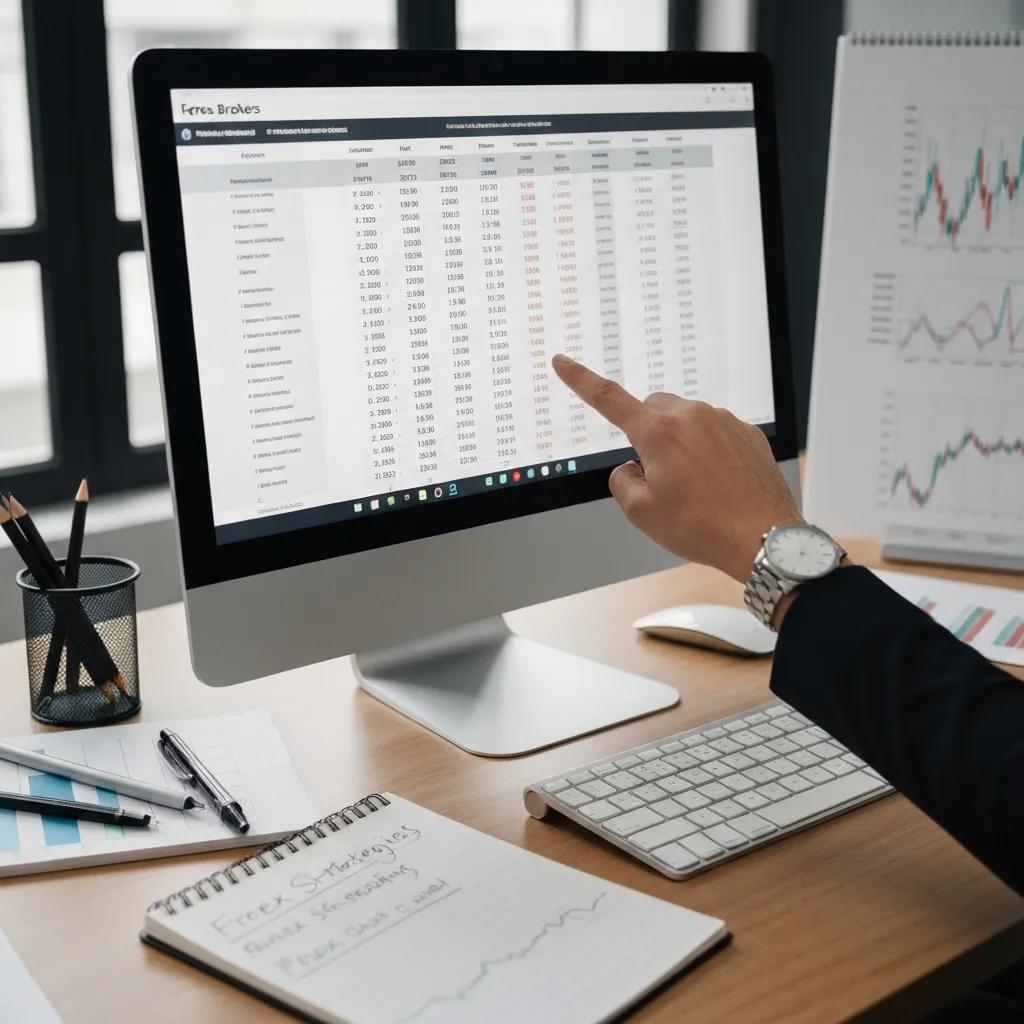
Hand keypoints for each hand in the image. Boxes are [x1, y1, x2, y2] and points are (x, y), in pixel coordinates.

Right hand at [551, 354, 802, 583]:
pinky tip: (717, 485)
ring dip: (681, 445)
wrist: (762, 538)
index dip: (580, 379)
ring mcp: (723, 422)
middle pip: (653, 410)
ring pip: (686, 422)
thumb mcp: (641, 512)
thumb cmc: (703, 527)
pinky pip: (715, 433)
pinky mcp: (747, 434)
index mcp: (658, 433)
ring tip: (695, 488)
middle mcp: (692, 417)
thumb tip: (631, 467)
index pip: (608, 399)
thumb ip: (622, 481)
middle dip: (648, 434)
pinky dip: (708, 453)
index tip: (562, 363)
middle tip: (658, 477)